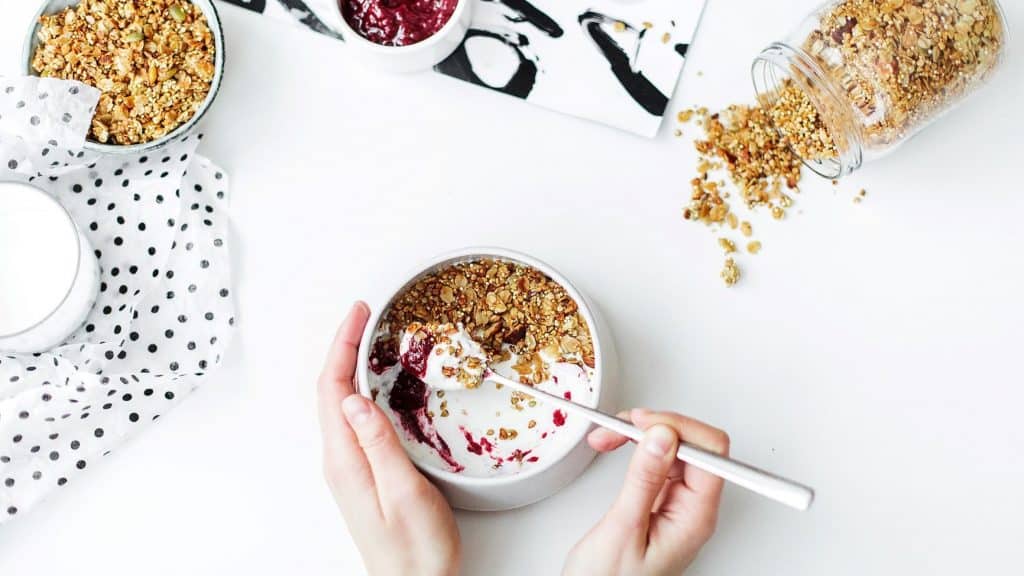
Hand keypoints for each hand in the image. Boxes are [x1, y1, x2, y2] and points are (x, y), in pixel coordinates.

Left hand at [317, 302, 460, 575]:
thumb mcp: (405, 494)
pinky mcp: (363, 473)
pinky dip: (362, 389)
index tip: (359, 313)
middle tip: (365, 314)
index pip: (333, 390)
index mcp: (345, 460)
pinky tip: (378, 384)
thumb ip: (379, 444)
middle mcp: (340, 461)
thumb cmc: (416, 549)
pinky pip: (354, 420)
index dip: (342, 346)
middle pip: (331, 391)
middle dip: (343, 347)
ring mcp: (349, 467)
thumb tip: (355, 399)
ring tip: (369, 338)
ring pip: (341, 404)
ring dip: (350, 366)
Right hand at [563, 410, 728, 575]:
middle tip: (620, 427)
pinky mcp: (661, 500)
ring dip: (641, 434)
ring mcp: (679, 504)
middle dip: (656, 426)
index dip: (677, 428)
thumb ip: (644, 480)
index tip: (643, 424)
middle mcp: (693, 508)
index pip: (710, 452)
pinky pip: (659, 460)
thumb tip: (662, 436)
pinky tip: (617, 447)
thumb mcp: (623, 529)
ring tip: (609, 436)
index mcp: (696, 517)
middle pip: (694, 444)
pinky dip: (635, 447)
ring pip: (674, 448)